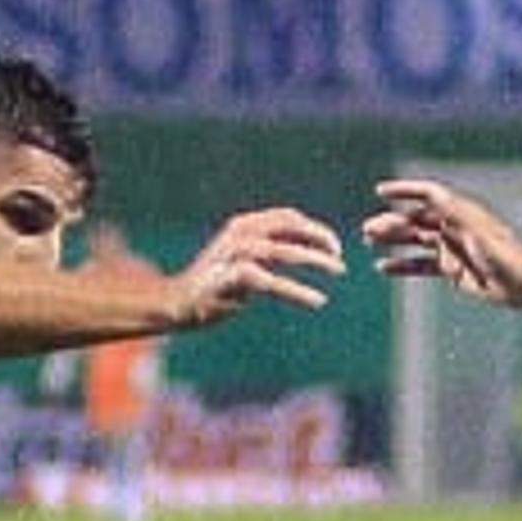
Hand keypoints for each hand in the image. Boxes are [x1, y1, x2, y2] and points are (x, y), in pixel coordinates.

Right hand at [172, 206, 343, 323]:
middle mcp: (240, 233)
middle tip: (342, 258)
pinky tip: (318, 300)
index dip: (315, 228)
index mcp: (245, 225)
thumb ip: (273, 249)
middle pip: (290, 226)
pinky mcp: (232, 278)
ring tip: (339, 271)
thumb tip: (308, 247)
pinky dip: (298, 291)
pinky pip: (273, 282)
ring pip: (285, 251)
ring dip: (316, 260)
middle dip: (321, 239)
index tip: (336, 246)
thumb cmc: (218, 284)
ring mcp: (234, 253)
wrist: (179, 303)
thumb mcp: (247, 258)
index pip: (288, 217)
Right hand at [366, 178, 521, 313]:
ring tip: (368, 243)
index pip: (428, 194)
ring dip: (392, 241)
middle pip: (415, 220)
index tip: (381, 191)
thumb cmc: (505, 255)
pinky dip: (401, 266)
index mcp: (460, 212)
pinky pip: (420, 265)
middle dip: (391, 223)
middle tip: (368, 230)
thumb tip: (434, 195)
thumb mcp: (479, 232)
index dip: (405, 190)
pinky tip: (383, 267)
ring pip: (414, 241)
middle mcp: (453, 227)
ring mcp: (450, 249)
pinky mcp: (450, 270)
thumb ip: (456, 214)